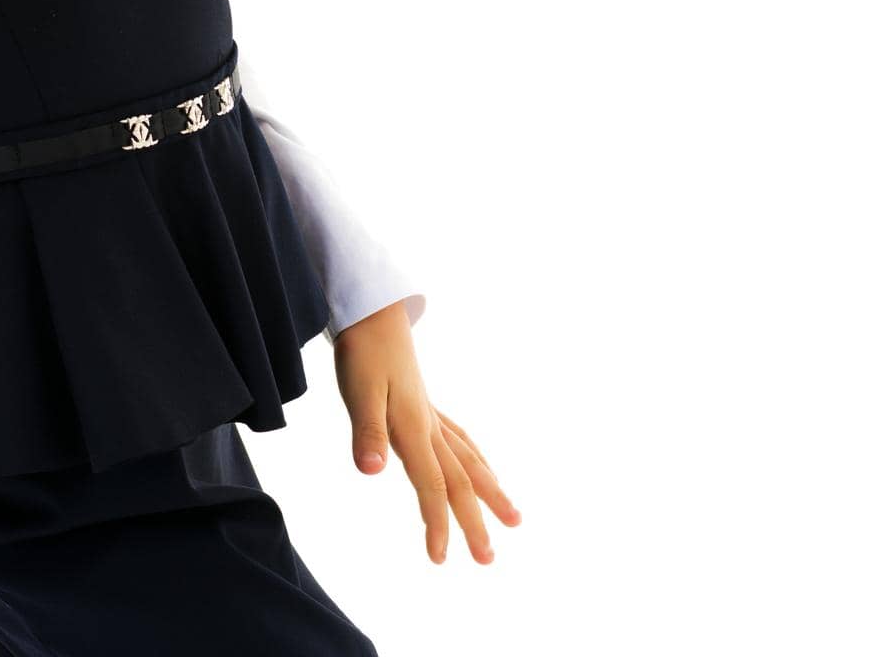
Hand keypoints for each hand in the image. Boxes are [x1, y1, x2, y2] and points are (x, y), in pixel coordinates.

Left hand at [332, 301, 521, 564]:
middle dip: (475, 520)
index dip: (437, 523)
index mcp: (415, 427)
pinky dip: (475, 459)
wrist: (372, 310)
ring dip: (489, 491)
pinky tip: (480, 466)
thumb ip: (368, 433)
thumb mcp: (358, 392)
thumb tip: (373, 472)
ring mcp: (430, 413)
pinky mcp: (424, 403)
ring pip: (468, 459)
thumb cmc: (363, 351)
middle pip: (459, 480)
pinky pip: (460, 439)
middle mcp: (429, 424)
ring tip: (513, 518)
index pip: (431, 485)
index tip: (441, 559)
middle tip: (489, 559)